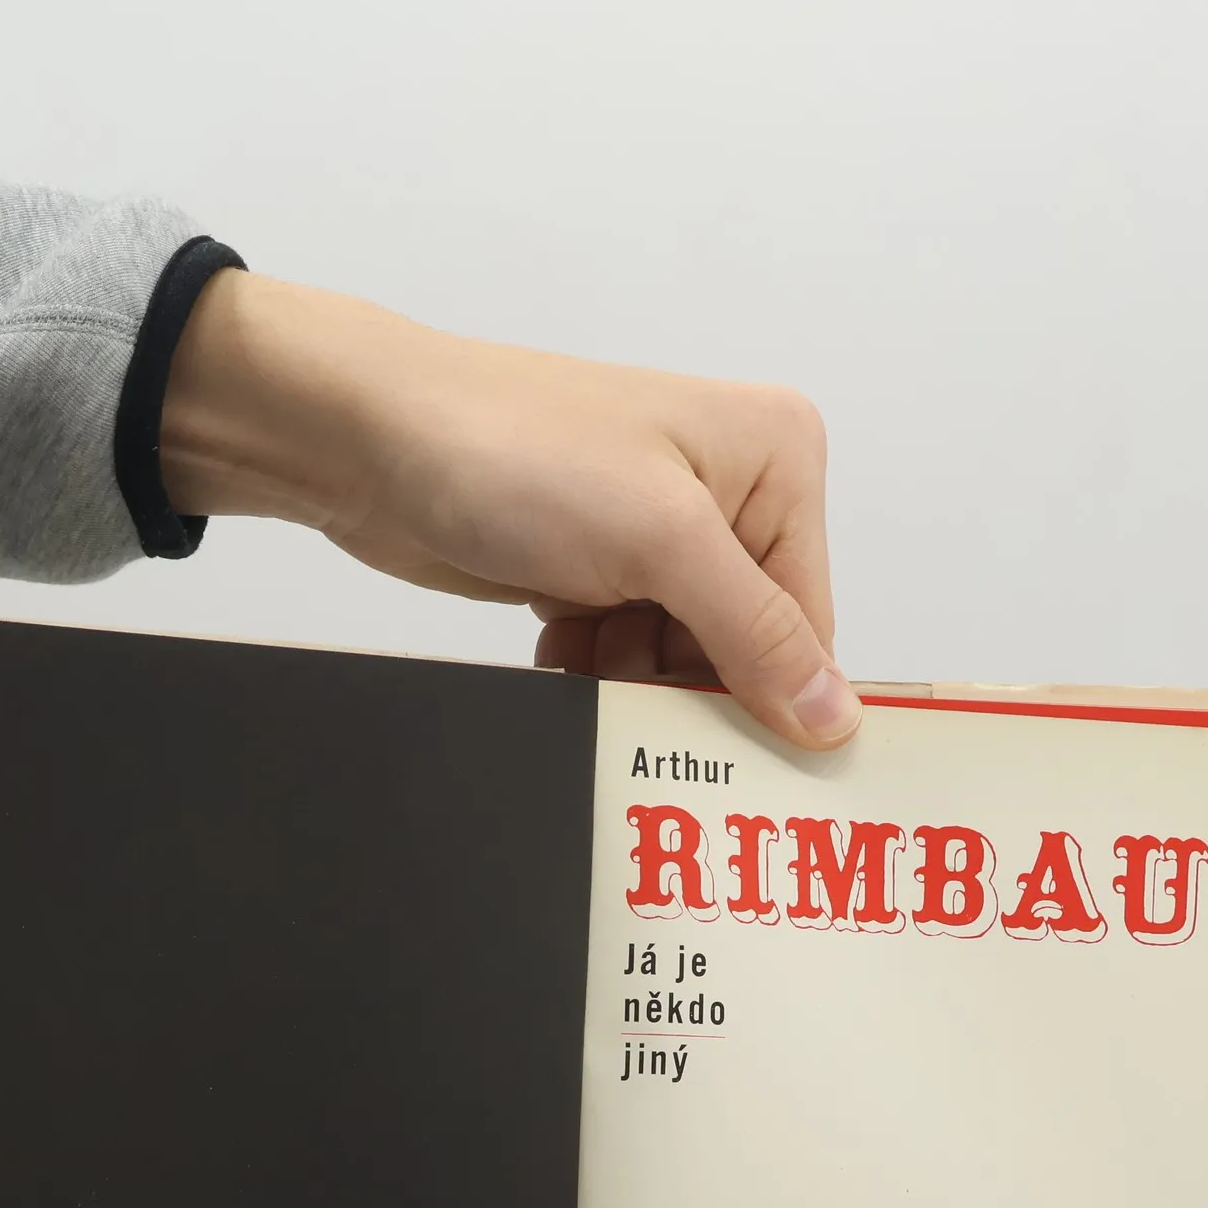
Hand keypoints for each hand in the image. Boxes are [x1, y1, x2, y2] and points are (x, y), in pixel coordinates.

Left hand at [162, 272, 859, 749]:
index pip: (809, 618)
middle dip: (688, 685)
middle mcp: (728, 492)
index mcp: (776, 459)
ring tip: (584, 651)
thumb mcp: (660, 540)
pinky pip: (623, 655)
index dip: (775, 694)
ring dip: (631, 681)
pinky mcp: (595, 567)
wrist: (371, 444)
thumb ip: (755, 631)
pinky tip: (556, 645)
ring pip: (678, 661)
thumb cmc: (516, 450)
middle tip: (643, 711)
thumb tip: (836, 716)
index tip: (744, 763)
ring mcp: (655, 533)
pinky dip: (591, 668)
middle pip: (746, 647)